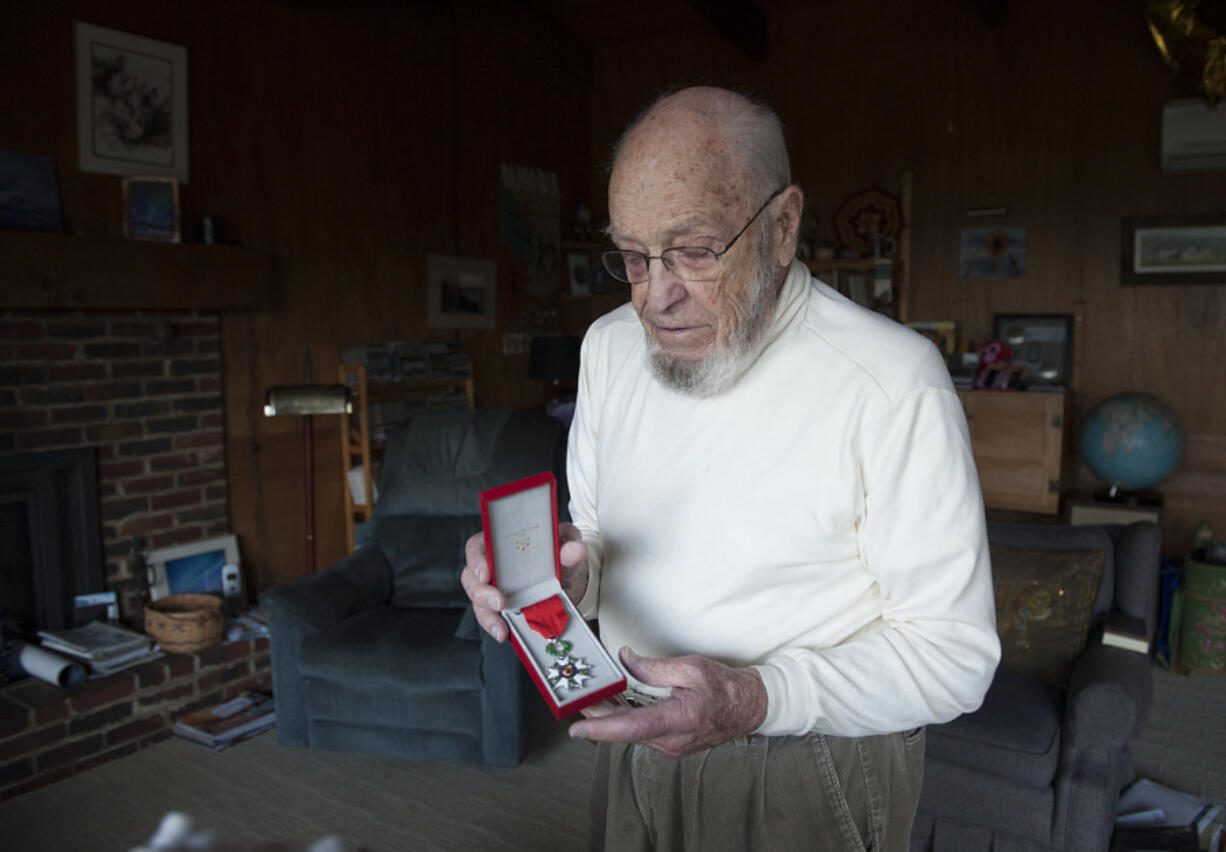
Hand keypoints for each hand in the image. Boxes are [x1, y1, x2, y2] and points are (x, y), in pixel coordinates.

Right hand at [460, 523, 589, 642]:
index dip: (476, 560)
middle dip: (481, 593)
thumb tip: (575, 550)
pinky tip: (505, 634)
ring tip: (501, 628)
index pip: (477, 547)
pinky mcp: (502, 608)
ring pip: (478, 602)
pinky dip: (497, 627)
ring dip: (488, 616)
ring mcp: (495, 589)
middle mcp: (493, 566)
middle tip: (499, 603)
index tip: (485, 573)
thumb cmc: (560, 550)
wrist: (570, 575)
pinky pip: (492, 618)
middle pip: (472, 578)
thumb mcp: (567, 541)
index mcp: (501, 543)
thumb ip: (569, 545)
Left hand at [569, 647, 767, 757]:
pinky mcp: (669, 744)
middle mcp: (671, 741)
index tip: (577, 728)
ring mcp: (670, 746)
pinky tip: (615, 702)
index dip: (601, 728)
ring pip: (631, 731)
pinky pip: (641, 731)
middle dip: (598, 713)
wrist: (749, 707)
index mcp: (678, 720)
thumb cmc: (725, 688)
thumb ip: (653, 667)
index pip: (632, 727)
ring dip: (611, 714)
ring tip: (592, 695)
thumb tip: (625, 660)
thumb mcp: (691, 668)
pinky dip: (625, 717)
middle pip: (625, 729)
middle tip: (576, 697)